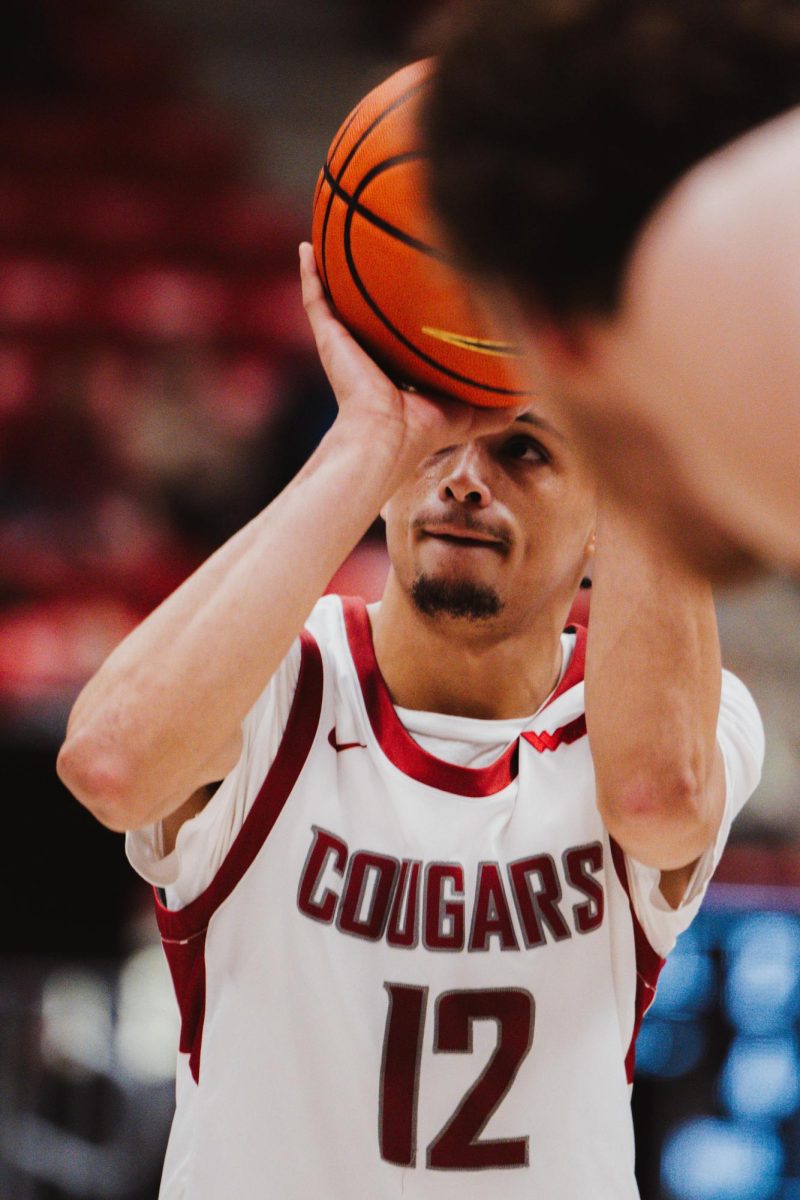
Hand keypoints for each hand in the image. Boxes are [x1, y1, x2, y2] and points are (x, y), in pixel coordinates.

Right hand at [299, 243, 525, 470]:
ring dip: (332, 269)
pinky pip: (315, 299)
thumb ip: (499, 406)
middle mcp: (370, 351)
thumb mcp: (472, 414)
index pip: (403, 332)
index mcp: (398, 367)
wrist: (388, 437)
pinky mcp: (329, 338)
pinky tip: (307, 246)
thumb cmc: (426, 430)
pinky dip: (308, 273)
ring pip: (336, 298)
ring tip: (333, 232)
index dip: (413, 309)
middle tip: (378, 248)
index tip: (426, 280)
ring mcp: (346, 343)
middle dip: (370, 283)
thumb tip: (534, 394)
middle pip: (368, 309)